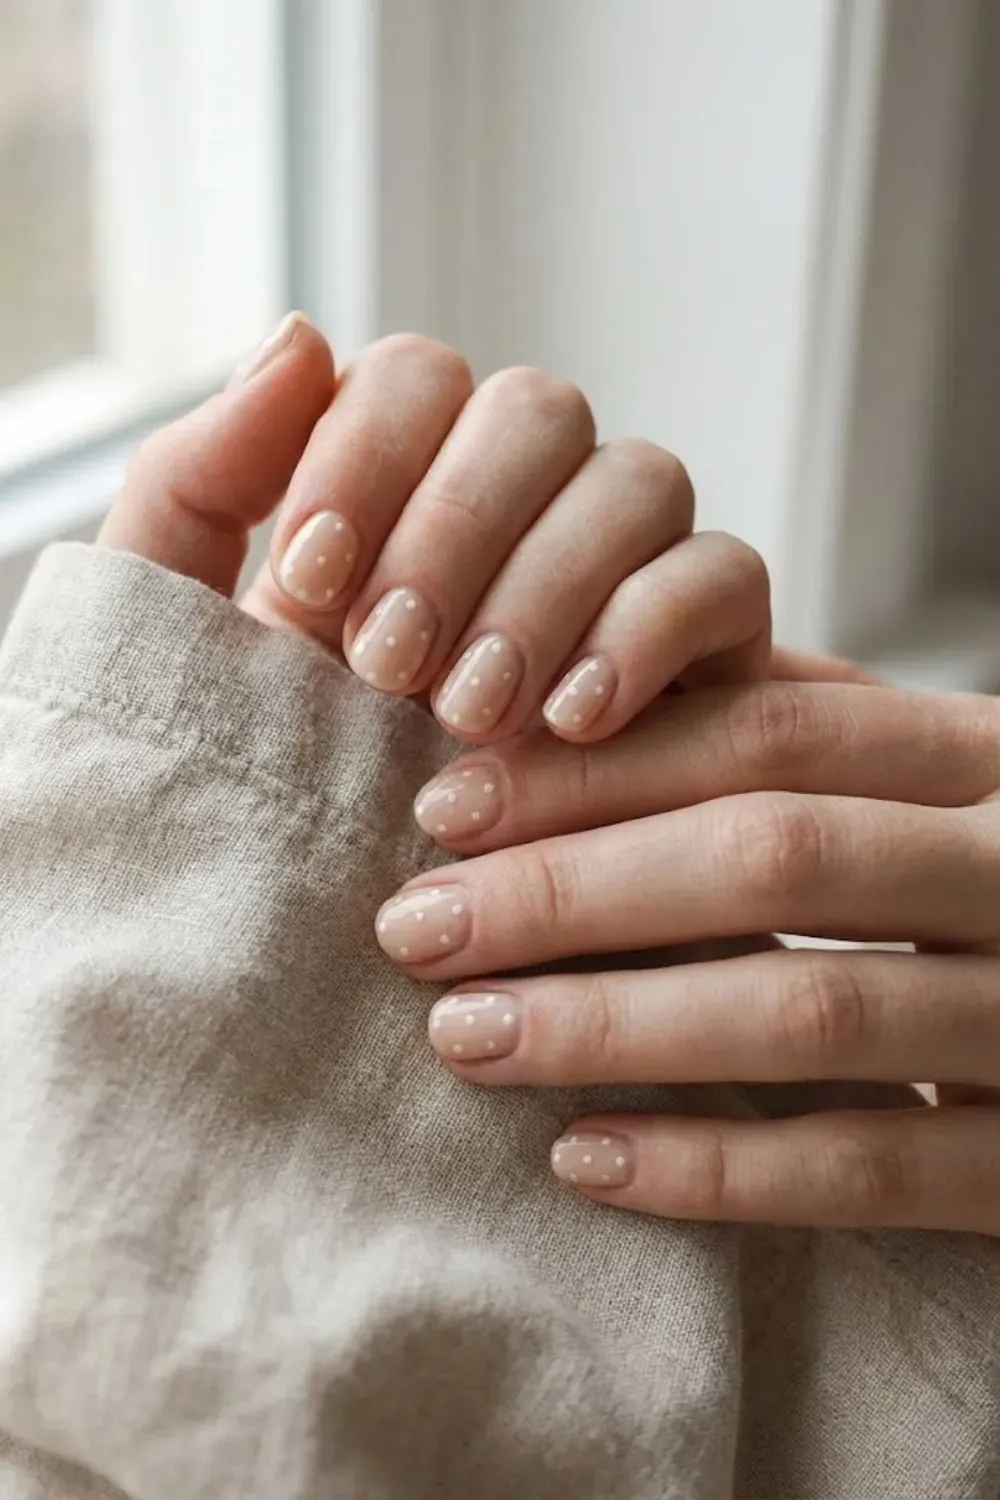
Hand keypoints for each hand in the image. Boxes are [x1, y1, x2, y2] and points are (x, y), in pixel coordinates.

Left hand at [234, 327, 771, 741]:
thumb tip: (298, 336)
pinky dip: (654, 627)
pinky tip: (577, 717)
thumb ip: (198, 485)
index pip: (416, 376)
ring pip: (640, 476)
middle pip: (537, 409)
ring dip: (552, 583)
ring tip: (475, 713)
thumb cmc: (264, 789)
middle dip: (460, 529)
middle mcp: (520, 512)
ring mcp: (621, 573)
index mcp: (399, 488)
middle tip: (392, 665)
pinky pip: (727, 574)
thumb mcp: (187, 644)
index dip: (367, 455)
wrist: (345, 943)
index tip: (313, 587)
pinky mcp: (707, 653)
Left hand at [377, 679, 999, 1235]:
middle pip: (773, 859)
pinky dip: (716, 1169)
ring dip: (614, 1025)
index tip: (444, 807)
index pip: (771, 738)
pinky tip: (583, 1158)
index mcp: (992, 760)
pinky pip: (868, 1169)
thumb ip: (811, 733)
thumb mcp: (940, 783)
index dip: (598, 769)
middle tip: (413, 926)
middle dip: (572, 891)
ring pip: (810, 1012)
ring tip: (462, 1035)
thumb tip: (601, 695)